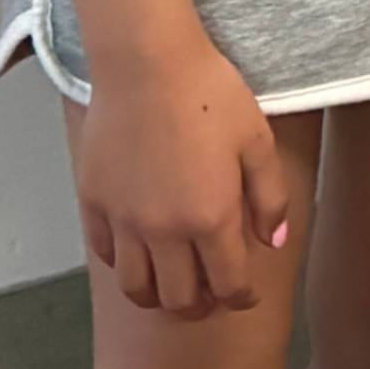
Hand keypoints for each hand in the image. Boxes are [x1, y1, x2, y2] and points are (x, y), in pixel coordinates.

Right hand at [74, 34, 294, 320]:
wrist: (146, 62)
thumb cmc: (210, 93)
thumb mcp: (257, 139)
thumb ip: (270, 196)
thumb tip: (275, 242)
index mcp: (211, 218)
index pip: (228, 285)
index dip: (241, 298)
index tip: (245, 295)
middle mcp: (164, 231)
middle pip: (179, 299)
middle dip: (200, 306)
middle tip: (209, 296)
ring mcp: (124, 220)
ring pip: (137, 288)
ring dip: (158, 296)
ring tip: (171, 284)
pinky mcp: (94, 203)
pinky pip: (106, 255)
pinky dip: (124, 263)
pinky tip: (138, 250)